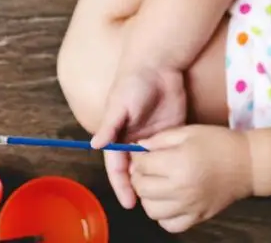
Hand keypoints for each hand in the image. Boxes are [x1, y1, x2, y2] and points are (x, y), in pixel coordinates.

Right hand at [90, 67, 186, 208]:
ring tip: (162, 198)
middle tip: (148, 205)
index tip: (128, 202)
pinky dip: (169, 166)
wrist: (159, 64)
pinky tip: (175, 180)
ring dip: (154, 179)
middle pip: (134, 169)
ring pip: (151, 165)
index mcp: (118, 133)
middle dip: (138, 187)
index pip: (117, 165)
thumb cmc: (133, 81)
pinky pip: (168, 153)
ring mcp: (153, 136)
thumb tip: (94, 145)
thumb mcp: (119, 104)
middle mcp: (134, 138)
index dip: (121, 184)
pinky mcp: (170, 131)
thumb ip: (109, 126)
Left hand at [131, 126, 252, 233]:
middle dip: (138, 176)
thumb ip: (159, 139)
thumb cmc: (218, 143)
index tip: (141, 152)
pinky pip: (169, 225)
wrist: (247, 164)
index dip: (137, 157)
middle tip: (145, 167)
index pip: (142, 165)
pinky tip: (167, 200)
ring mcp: (190, 207)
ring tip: (155, 183)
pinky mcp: (198, 218)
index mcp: (178, 163)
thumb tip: (138, 147)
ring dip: (148, 197)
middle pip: (142, 189)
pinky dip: (163, 215)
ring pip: (152, 211)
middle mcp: (182, 189)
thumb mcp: (187, 131)